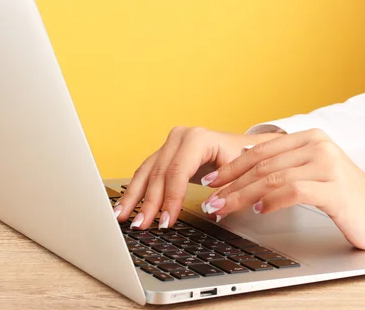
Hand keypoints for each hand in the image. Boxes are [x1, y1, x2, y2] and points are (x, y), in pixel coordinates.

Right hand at [115, 126, 281, 229]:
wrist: (241, 146)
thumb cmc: (242, 159)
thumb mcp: (240, 172)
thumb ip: (228, 190)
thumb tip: (212, 210)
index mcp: (197, 139)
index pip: (178, 171)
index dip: (171, 198)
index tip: (166, 221)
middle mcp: (178, 138)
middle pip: (159, 174)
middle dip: (149, 203)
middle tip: (141, 225)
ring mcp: (168, 145)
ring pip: (146, 173)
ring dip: (133, 197)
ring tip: (121, 217)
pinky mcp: (162, 154)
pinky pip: (145, 173)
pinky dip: (135, 191)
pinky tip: (125, 205)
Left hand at [203, 128, 364, 249]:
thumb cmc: (344, 196)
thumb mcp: (312, 171)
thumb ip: (283, 163)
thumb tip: (242, 158)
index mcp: (309, 138)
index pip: (260, 151)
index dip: (231, 167)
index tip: (210, 182)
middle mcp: (318, 146)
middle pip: (262, 165)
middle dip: (231, 184)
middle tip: (210, 199)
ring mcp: (328, 165)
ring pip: (272, 179)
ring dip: (242, 195)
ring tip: (224, 208)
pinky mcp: (335, 189)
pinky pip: (294, 192)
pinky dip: (271, 202)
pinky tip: (258, 211)